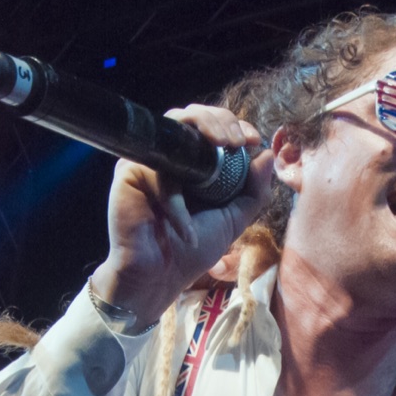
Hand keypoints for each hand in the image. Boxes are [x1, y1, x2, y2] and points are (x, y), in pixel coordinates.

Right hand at [89, 104, 273, 329]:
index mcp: (194, 163)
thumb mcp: (233, 219)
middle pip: (192, 117)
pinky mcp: (128, 173)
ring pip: (174, 126)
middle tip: (237, 140)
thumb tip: (266, 154)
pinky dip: (176, 202)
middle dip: (220, 121)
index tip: (252, 139)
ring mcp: (148, 161)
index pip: (212, 128)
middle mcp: (170, 157)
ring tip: (226, 148)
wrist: (160, 278)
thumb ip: (253, 191)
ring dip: (204, 130)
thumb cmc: (192, 250)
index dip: (233, 124)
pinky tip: (186, 229)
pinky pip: (158, 172)